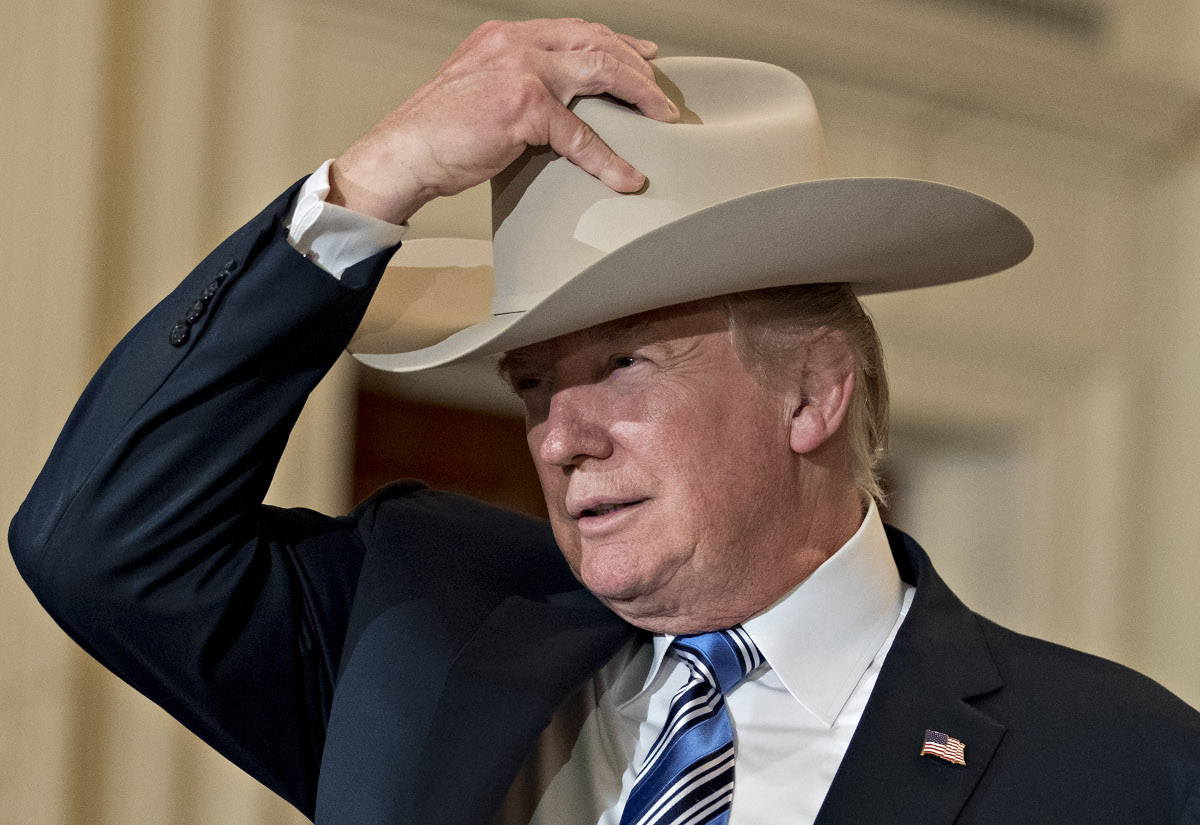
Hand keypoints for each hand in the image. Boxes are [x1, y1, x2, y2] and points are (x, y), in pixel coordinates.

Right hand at [328, 18, 677, 224]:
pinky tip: (625, 175)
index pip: (575, 28)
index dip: (616, 41)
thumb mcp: (477, 87)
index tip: (643, 56)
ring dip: (639, 94)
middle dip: (637, 66)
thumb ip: (514, 82)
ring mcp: (523, 72)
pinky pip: (580, 137)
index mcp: (505, 36)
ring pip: (601, 72)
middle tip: (660, 93)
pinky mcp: (525, 109)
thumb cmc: (436, 131)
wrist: (404, 151)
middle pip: (597, 42)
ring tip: (661, 117)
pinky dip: (609, 160)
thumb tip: (553, 104)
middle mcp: (516, 43)